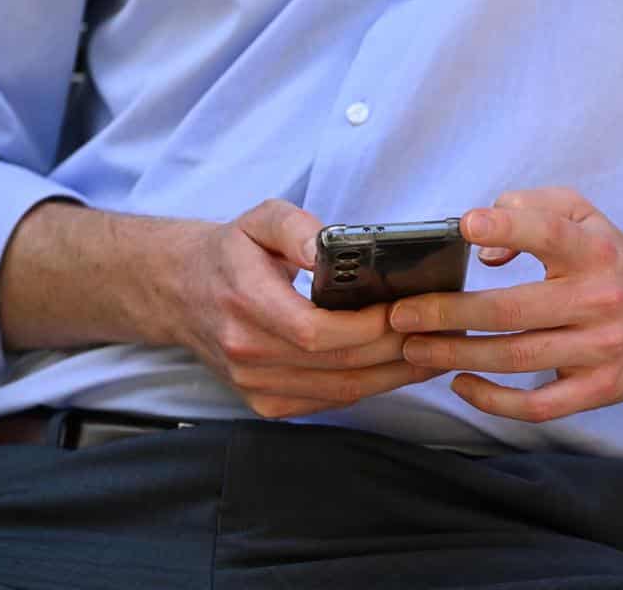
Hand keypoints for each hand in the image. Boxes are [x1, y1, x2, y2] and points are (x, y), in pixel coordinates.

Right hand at [144, 199, 440, 418]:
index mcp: (244, 303)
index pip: (316, 332)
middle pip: (339, 364)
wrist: (180, 291)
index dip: (368, 327)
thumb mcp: (259, 219)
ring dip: (396, 375)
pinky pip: (330, 402)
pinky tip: (400, 368)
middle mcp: (246, 353)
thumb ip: (294, 226)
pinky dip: (371, 387)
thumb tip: (327, 245)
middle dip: (398, 350)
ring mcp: (254, 386)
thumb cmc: (231, 252)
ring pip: (342, 391)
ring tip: (436, 351)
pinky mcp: (265, 404)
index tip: (407, 309)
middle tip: (442, 329)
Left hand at [388, 188, 622, 422]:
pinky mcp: (599, 389)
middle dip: (447, 313)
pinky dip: (493, 400)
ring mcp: (602, 350)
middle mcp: (601, 300)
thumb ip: (530, 209)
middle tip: (402, 313)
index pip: (549, 234)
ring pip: (516, 358)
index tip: (465, 225)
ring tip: (413, 346)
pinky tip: (460, 383)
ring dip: (456, 354)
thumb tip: (484, 247)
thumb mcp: (581, 213)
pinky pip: (538, 405)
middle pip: (512, 310)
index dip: (508, 226)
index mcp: (594, 251)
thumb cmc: (611, 256)